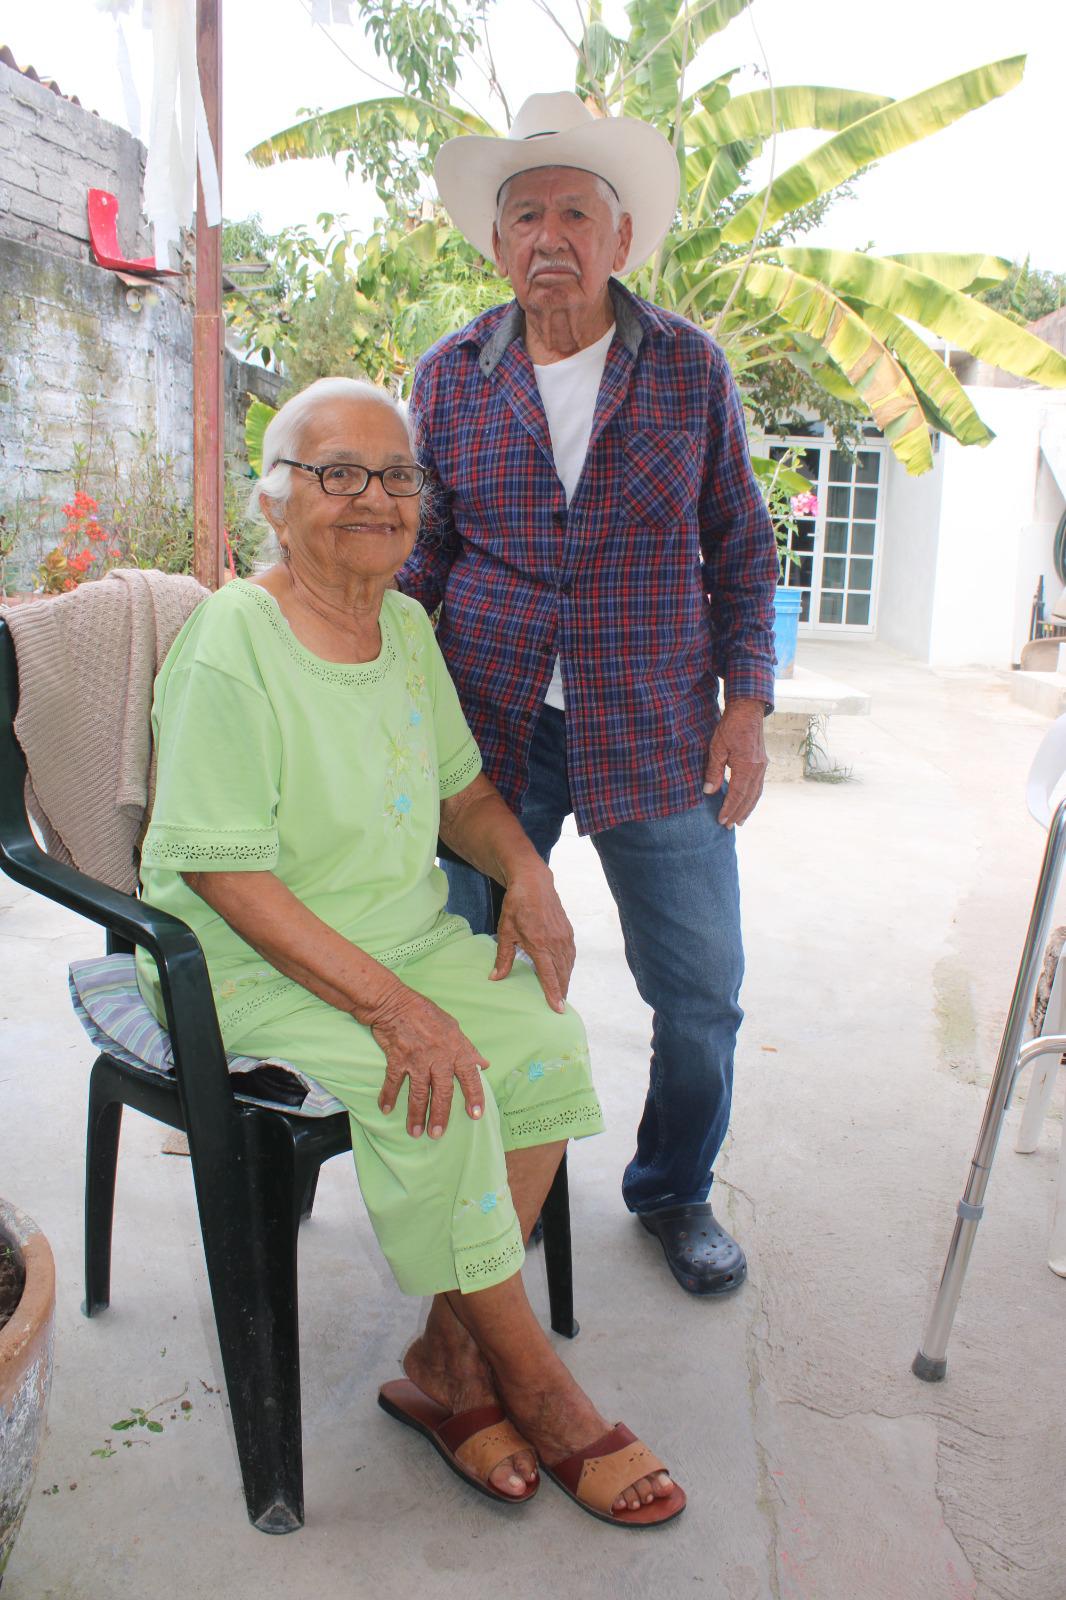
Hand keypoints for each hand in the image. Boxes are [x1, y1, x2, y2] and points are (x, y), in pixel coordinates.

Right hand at [369, 988, 487, 1138]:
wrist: (395, 1003)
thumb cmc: (426, 1014)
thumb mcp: (454, 1027)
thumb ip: (468, 1049)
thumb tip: (484, 1065)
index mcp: (456, 1049)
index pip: (469, 1076)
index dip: (474, 1096)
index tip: (475, 1115)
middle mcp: (438, 1056)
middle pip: (442, 1091)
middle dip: (440, 1115)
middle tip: (438, 1134)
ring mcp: (417, 1058)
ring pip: (418, 1092)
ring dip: (416, 1114)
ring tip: (415, 1132)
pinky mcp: (397, 1058)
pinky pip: (393, 1082)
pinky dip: (388, 1096)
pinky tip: (385, 1109)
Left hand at [491, 864, 574, 1013]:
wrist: (534, 884)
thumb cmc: (516, 906)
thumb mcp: (505, 932)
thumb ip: (503, 957)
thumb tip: (495, 978)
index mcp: (539, 945)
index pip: (549, 975)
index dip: (553, 994)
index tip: (558, 1009)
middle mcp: (556, 943)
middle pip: (562, 973)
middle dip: (562, 990)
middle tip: (560, 1005)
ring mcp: (564, 937)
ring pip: (568, 964)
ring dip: (566, 979)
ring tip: (562, 992)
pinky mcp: (568, 931)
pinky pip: (571, 954)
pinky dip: (568, 965)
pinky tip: (564, 971)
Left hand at [703, 698, 767, 828]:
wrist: (748, 710)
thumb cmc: (731, 726)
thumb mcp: (717, 748)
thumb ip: (714, 771)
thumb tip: (709, 791)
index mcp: (747, 766)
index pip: (737, 794)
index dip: (729, 809)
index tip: (721, 821)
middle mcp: (758, 769)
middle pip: (749, 798)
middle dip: (739, 813)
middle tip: (729, 827)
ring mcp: (762, 766)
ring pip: (756, 793)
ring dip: (748, 808)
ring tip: (740, 821)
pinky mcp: (762, 763)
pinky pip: (758, 786)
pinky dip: (752, 798)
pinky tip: (747, 802)